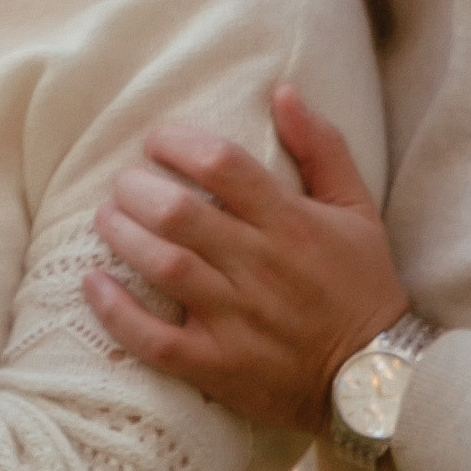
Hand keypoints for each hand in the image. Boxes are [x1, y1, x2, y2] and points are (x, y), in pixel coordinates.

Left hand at [82, 85, 408, 432]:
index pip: (224, 165)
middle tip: (124, 183)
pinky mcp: (218, 365)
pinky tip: (94, 283)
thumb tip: (283, 92)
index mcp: (292, 223)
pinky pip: (154, 339)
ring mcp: (236, 319)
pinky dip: (116, 311)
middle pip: (180, 213)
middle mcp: (260, 267)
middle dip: (138, 189)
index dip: (179, 144)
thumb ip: (322, 148)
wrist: (376, 378)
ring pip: (163, 266)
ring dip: (123, 236)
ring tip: (107, 219)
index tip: (157, 141)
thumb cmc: (362, 286)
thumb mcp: (357, 210)